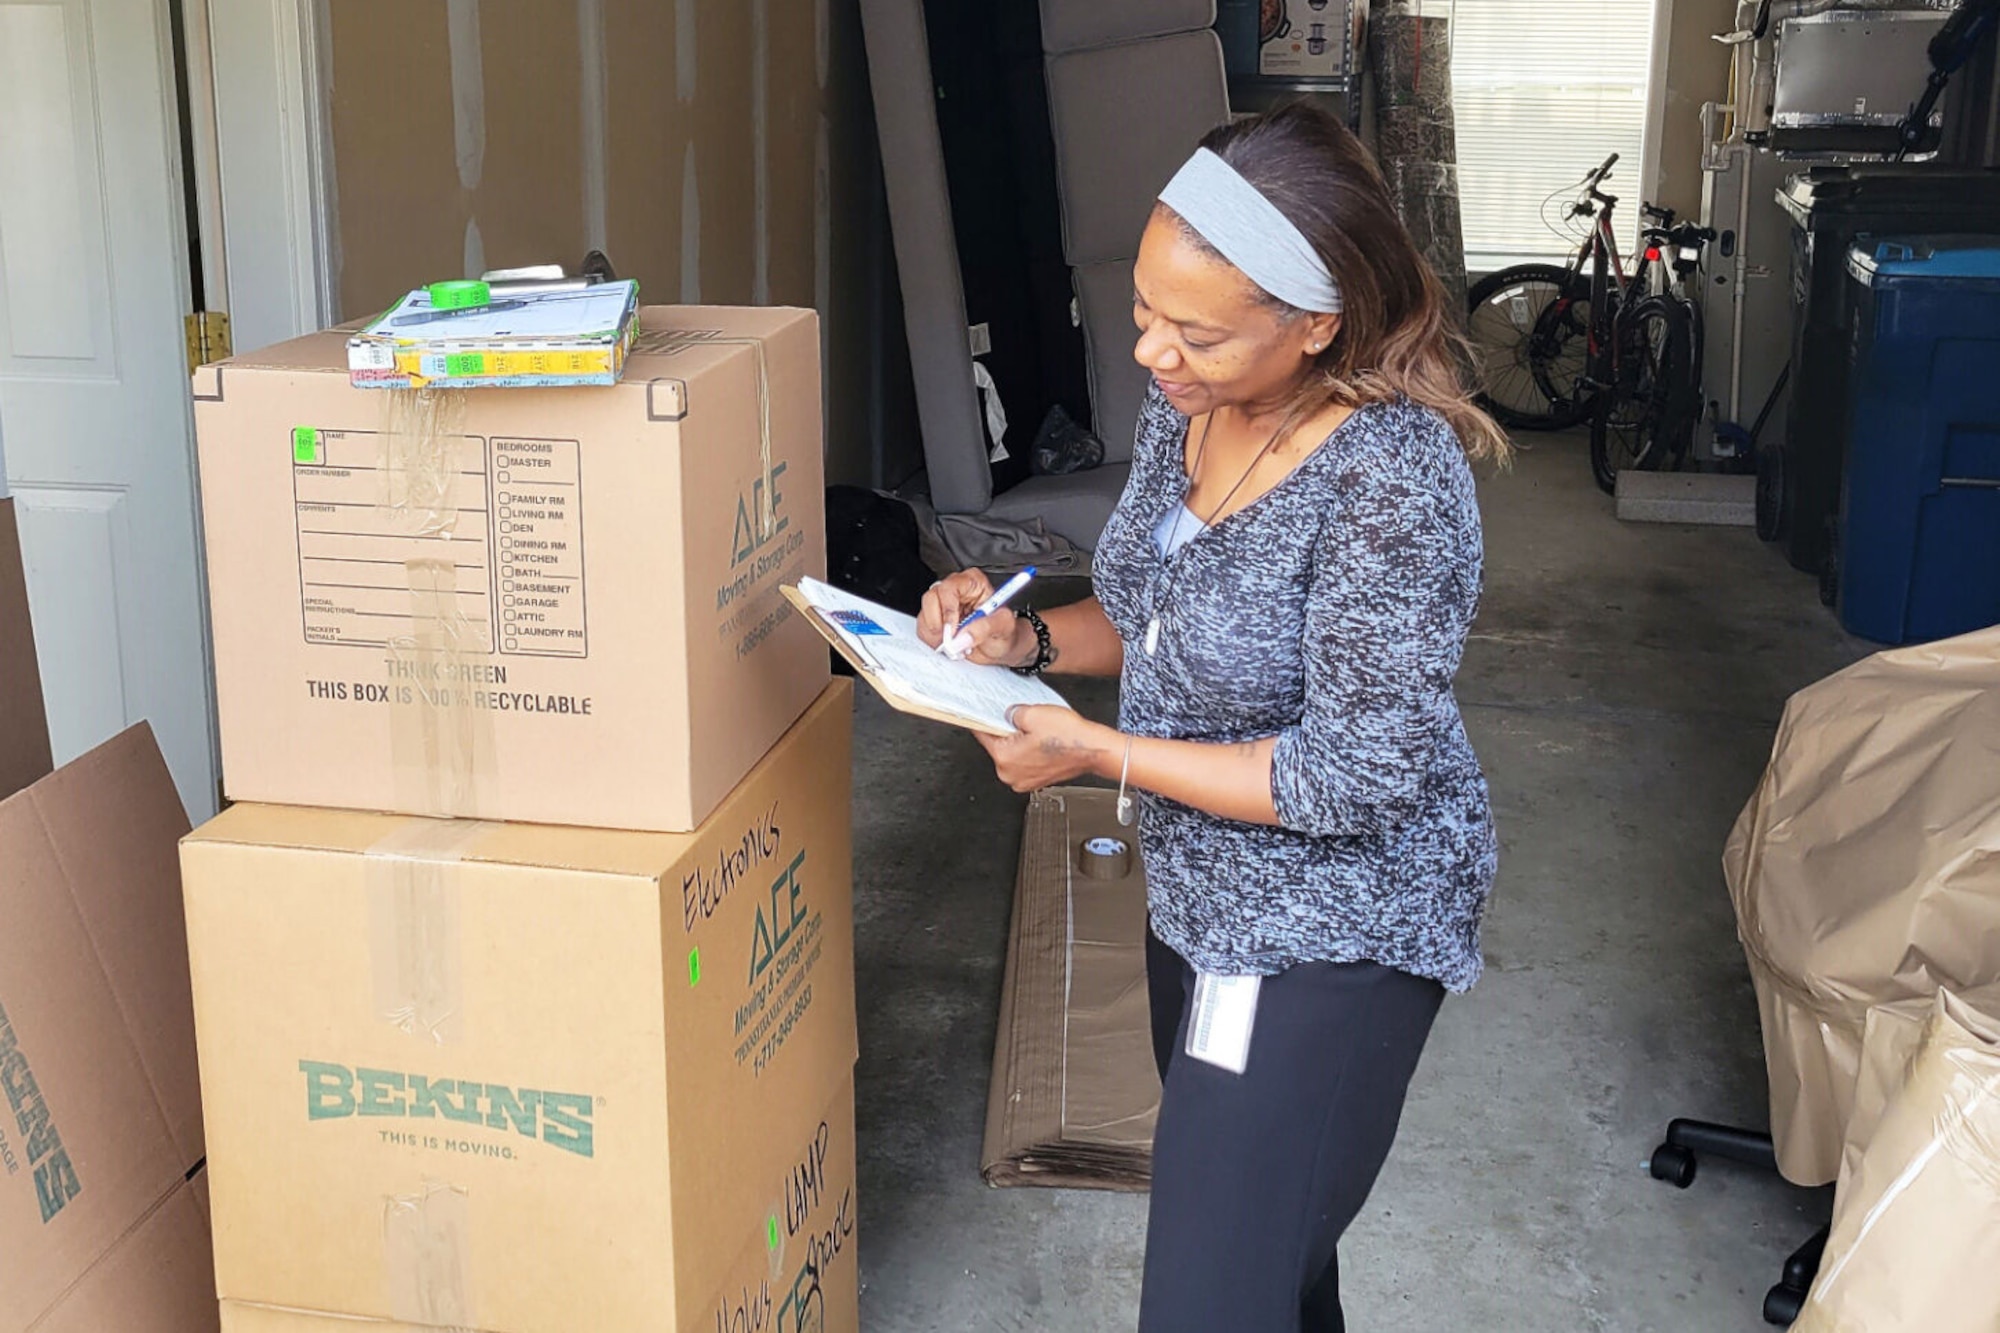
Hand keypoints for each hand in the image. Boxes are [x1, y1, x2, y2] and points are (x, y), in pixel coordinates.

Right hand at [918, 569, 1029, 665]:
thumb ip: (985, 628)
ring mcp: (943, 605)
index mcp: (973, 582)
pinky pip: (923, 628)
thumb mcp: (1004, 628)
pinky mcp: (936, 619)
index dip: (948, 609)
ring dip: (936, 634)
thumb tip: (963, 636)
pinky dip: (933, 641)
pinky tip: (950, 644)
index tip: (954, 629)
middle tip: (952, 639)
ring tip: (956, 643)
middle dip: (939, 623)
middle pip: (931, 598)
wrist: (1002, 648)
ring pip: (925, 614)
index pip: (949, 588)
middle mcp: (955, 590)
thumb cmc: (1007, 632)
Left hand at [974, 706, 1115, 792]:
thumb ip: (1011, 712)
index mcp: (1004, 759)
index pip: (982, 734)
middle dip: (1007, 731)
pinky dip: (1030, 751)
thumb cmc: (1069, 737)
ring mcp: (1023, 781)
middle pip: (998, 745)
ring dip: (1020, 742)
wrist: (1094, 750)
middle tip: (1024, 721)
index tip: (982, 713)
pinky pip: (1025, 762)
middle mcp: (1010, 775)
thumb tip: (1008, 714)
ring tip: (1038, 732)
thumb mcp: (1033, 713)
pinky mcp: (1036, 781)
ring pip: (1012, 754)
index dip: (984, 719)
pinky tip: (1044, 741)